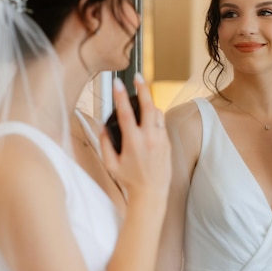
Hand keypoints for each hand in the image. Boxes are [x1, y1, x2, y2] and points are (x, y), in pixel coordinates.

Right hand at [100, 74, 170, 201]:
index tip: (117, 82)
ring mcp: (161, 140)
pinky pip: (162, 124)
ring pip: (158, 113)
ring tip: (142, 99)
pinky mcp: (168, 144)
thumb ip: (105, 144)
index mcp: (133, 142)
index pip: (126, 113)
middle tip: (138, 77)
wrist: (152, 193)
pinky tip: (148, 119)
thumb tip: (103, 127)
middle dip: (143, 88)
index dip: (120, 95)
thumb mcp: (111, 164)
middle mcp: (149, 138)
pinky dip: (155, 118)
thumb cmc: (130, 181)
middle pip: (148, 105)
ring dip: (150, 103)